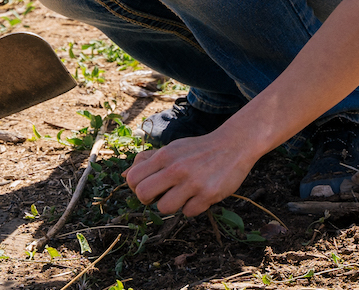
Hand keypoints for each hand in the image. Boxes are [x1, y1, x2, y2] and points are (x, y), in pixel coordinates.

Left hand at [124, 132, 256, 216]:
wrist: (234, 145)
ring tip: (183, 195)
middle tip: (161, 195)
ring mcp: (192, 182)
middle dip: (148, 199)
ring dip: (172, 205)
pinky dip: (192, 207)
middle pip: (143, 195)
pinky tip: (199, 195)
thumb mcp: (173, 148)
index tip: (150, 186)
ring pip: (164, 208)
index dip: (137, 187)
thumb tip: (124, 176)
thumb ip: (149, 160)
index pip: (133, 179)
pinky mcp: (208, 194)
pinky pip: (188, 213)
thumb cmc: (198, 149)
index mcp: (165, 156)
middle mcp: (176, 168)